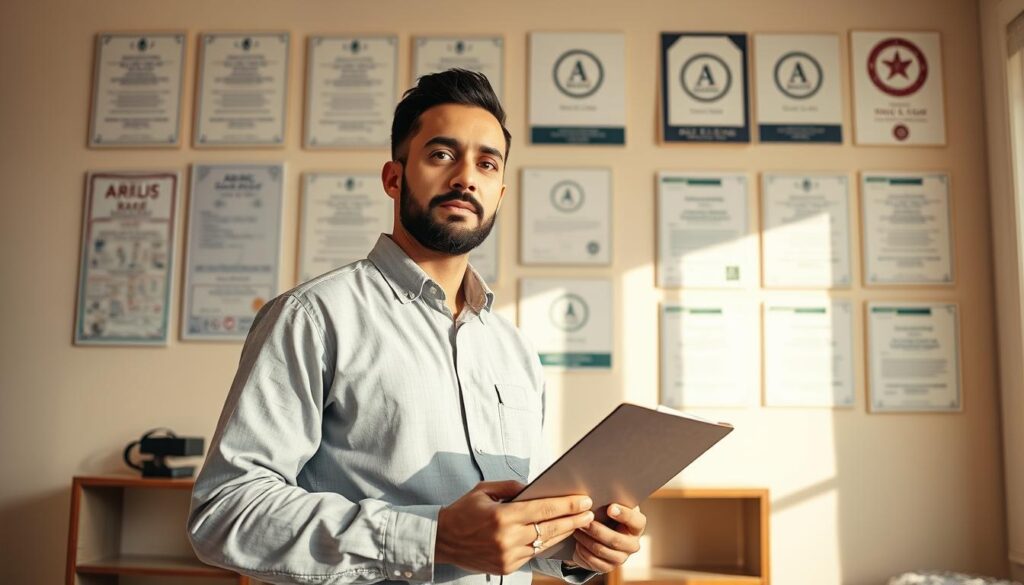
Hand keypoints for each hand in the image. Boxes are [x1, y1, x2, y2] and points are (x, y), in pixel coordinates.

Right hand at [435, 480, 593, 574]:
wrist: (442, 540)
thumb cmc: (463, 510)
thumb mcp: (484, 490)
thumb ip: (511, 487)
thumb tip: (535, 487)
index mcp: (502, 516)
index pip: (543, 509)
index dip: (567, 505)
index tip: (584, 501)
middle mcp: (507, 538)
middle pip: (549, 529)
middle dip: (573, 520)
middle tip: (590, 514)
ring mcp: (507, 556)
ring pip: (544, 544)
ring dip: (563, 533)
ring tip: (578, 524)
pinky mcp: (507, 568)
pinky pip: (532, 554)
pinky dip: (544, 544)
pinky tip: (555, 535)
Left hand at [570, 503, 645, 573]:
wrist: (601, 533)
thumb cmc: (606, 514)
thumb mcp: (611, 506)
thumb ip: (609, 501)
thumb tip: (595, 495)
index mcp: (637, 525)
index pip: (637, 521)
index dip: (624, 515)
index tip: (610, 508)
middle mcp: (632, 544)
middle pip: (616, 540)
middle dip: (598, 530)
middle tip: (584, 521)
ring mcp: (621, 557)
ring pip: (602, 550)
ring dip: (587, 540)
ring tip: (577, 530)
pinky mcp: (608, 567)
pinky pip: (594, 561)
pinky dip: (583, 551)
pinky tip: (577, 542)